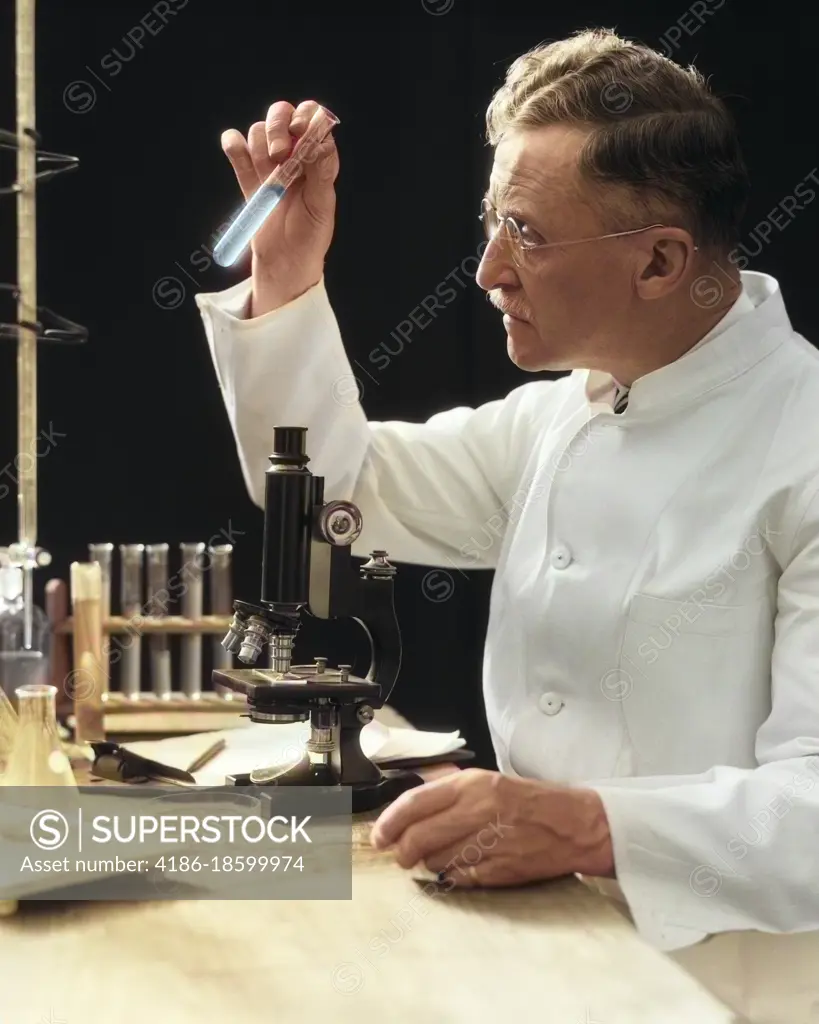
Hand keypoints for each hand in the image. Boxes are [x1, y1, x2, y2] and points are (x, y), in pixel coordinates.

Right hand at [220, 99, 338, 316]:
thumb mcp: (322, 205)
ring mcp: (269, 165)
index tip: (299, 131)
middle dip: (277, 126)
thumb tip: (319, 139)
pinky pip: (236, 148)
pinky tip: (237, 150)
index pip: (311, 119)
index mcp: (318, 159)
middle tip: (279, 153)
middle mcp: (294, 156)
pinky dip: (233, 144)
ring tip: (268, 172)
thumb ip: (321, 170)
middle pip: (281, 116)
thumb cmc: (310, 237)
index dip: (304, 116)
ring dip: (260, 144)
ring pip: (258, 131)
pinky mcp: (249, 178)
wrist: (285, 263)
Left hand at [370, 768, 613, 886]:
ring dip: (429, 863)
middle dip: (402, 851)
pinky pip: (458, 879)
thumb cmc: (529, 801)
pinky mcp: (498, 870)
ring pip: (435, 861)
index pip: (415, 802)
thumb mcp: (487, 781)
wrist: (574, 824)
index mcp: (472, 784)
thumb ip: (448, 789)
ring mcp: (488, 843)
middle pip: (418, 838)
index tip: (379, 834)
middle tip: (401, 854)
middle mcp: (478, 811)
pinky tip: (460, 867)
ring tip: (440, 855)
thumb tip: (407, 802)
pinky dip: (451, 876)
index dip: (389, 822)